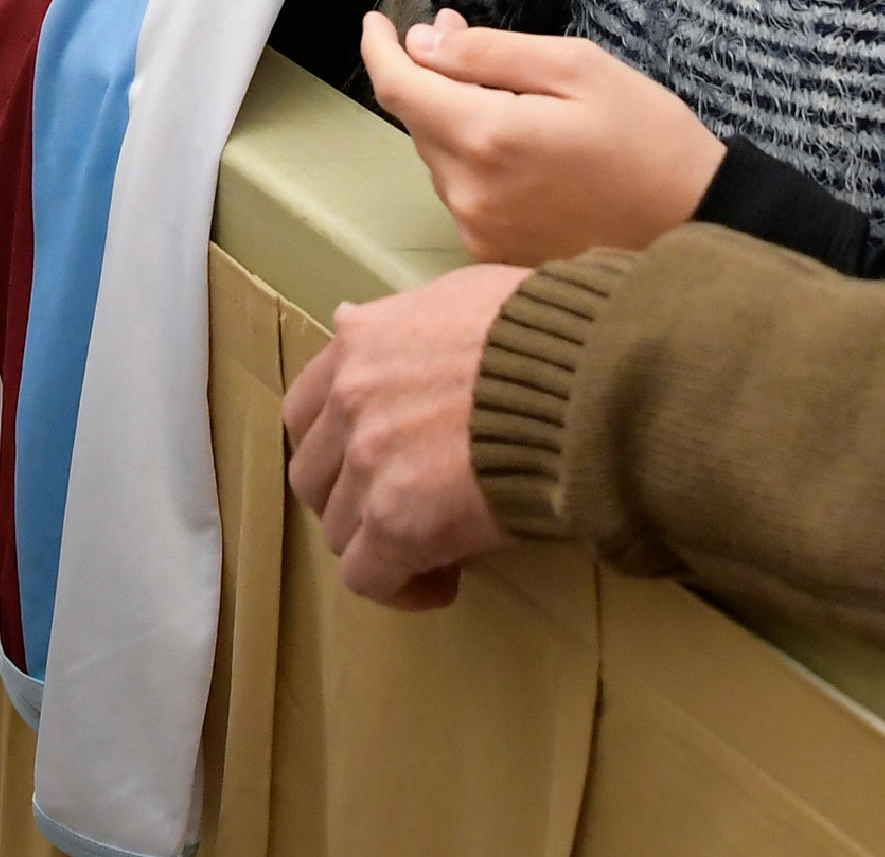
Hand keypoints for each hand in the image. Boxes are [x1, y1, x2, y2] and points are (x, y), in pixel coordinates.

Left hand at [283, 261, 527, 607]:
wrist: (579, 382)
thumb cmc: (539, 334)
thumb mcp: (456, 297)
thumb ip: (396, 319)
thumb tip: (345, 315)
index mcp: (359, 344)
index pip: (305, 410)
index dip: (336, 445)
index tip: (377, 461)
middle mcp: (349, 403)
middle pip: (315, 477)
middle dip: (353, 499)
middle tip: (404, 508)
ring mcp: (367, 466)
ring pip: (340, 530)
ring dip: (381, 543)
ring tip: (435, 548)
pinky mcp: (396, 525)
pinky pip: (368, 578)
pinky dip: (399, 587)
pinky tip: (442, 582)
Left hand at [361, 9, 724, 265]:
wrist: (698, 226)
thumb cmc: (649, 140)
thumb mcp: (578, 68)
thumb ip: (489, 54)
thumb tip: (423, 43)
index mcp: (488, 139)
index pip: (399, 88)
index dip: (380, 49)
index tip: (378, 22)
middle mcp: (470, 192)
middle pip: (420, 121)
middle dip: (430, 75)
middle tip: (460, 35)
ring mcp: (480, 230)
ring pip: (441, 156)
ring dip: (455, 118)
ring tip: (506, 91)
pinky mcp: (495, 254)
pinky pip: (464, 191)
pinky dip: (476, 158)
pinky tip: (519, 142)